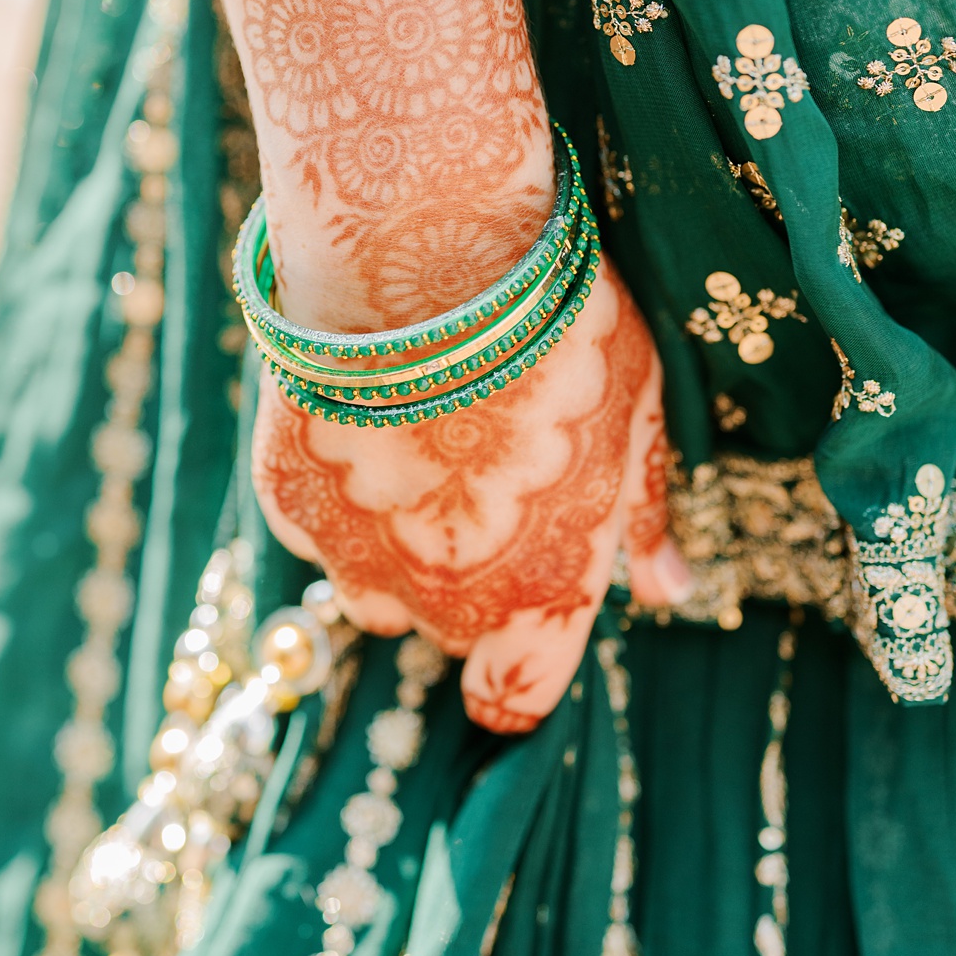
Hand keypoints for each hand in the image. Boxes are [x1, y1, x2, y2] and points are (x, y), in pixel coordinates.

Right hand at [252, 259, 691, 732]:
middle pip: (447, 635)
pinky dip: (338, 502)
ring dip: (392, 556)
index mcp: (537, 593)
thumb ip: (640, 521)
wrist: (420, 255)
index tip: (520, 634)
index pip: (514, 699)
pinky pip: (315, 532)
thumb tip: (670, 590)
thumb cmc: (552, 336)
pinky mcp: (285, 497)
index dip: (517, 674)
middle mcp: (437, 595)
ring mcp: (350, 551)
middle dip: (466, 589)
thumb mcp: (632, 422)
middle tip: (484, 494)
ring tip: (420, 461)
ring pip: (370, 593)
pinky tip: (365, 431)